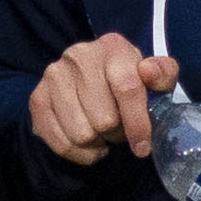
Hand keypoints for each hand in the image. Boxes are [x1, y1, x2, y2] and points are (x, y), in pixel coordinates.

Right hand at [28, 35, 178, 165]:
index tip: (143, 147)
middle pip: (104, 119)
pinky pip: (61, 143)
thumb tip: (148, 72)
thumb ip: (163, 74)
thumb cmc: (126, 80)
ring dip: (98, 144)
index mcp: (112, 46)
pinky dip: (80, 153)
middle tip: (119, 129)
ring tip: (103, 134)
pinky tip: (89, 143)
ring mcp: (53, 76)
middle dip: (117, 133)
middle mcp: (78, 56)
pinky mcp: (37, 98)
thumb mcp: (154, 76)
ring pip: (82, 134)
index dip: (138, 123)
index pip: (127, 88)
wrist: (86, 78)